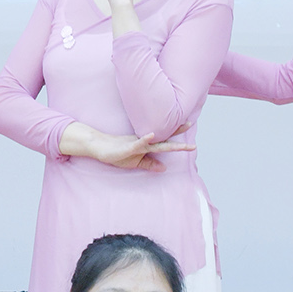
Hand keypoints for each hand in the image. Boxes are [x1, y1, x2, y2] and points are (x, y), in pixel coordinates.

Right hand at [69, 126, 193, 170]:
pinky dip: (146, 139)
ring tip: (179, 128)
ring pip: (155, 140)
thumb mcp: (135, 162)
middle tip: (190, 123)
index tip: (192, 143)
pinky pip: (138, 143)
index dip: (178, 142)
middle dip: (177, 131)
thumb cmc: (117, 154)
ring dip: (167, 135)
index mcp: (147, 146)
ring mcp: (137, 143)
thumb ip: (150, 164)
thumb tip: (165, 168)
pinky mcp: (128, 146)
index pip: (165, 143)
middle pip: (164, 137)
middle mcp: (145, 142)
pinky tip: (153, 135)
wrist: (100, 148)